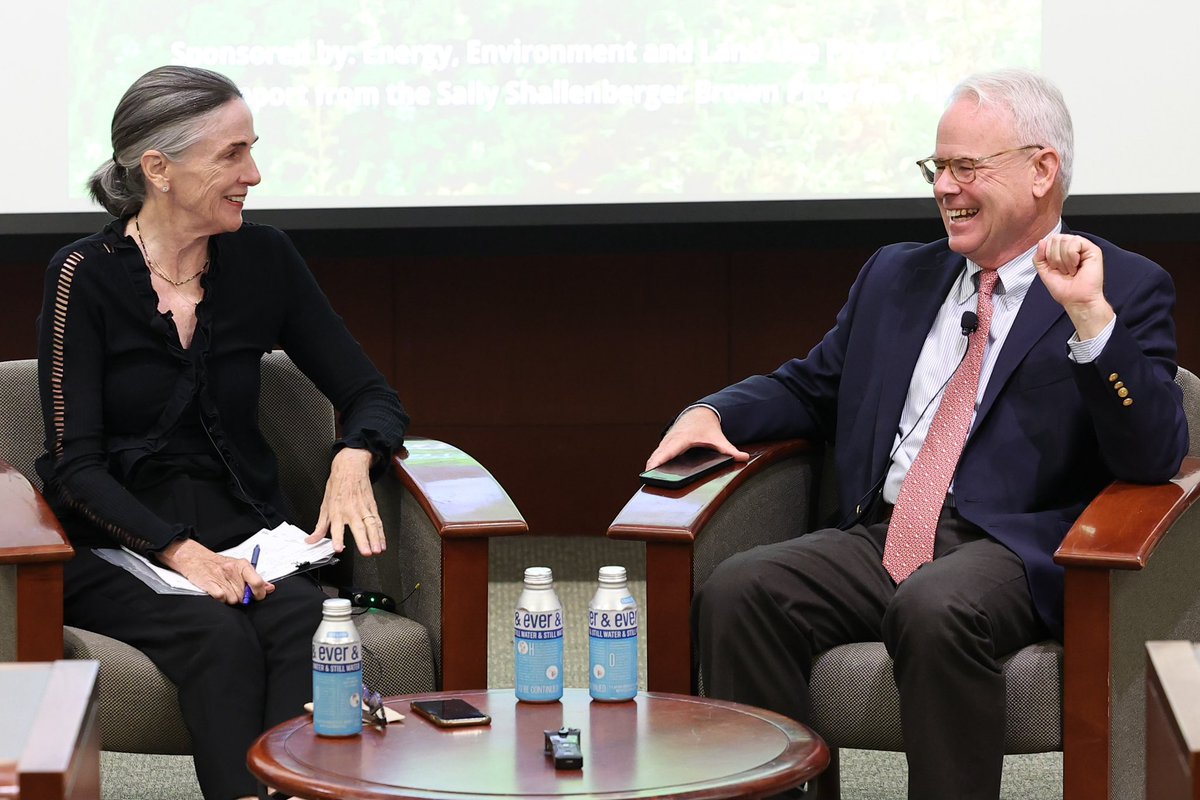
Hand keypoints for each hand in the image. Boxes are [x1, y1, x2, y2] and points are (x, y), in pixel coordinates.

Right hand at [158, 538, 272, 604]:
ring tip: (225, 590)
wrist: (196, 559)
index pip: (257, 582)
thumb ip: (255, 578)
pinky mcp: (208, 583)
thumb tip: (270, 588)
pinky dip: (220, 599)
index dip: (260, 593)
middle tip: (235, 591)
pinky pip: (221, 598)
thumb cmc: (220, 565)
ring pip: (232, 599)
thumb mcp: (240, 567)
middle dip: (241, 597)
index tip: (258, 596)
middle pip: (244, 595)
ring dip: (230, 599)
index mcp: (243, 565)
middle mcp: (232, 570)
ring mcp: (220, 576)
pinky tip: (218, 592)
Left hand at [309, 447, 383, 556]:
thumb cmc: (338, 486)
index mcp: (337, 510)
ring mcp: (363, 509)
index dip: (337, 538)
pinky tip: (383, 543)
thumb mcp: (324, 505)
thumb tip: (311, 540)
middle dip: (363, 541)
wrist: (351, 468)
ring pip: (372, 526)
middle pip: (358, 528)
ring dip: (376, 539)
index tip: (339, 548)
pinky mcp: (372, 507)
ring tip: (378, 550)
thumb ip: (320, 526)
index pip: (336, 527)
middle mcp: (351, 511)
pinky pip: (378, 522)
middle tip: (367, 552)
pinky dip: (382, 533)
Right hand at [645, 406, 749, 470]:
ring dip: (651, 464)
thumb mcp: (718, 438)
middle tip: (647, 478)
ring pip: (656, 453)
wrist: (699, 413)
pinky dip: (653, 461)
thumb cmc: (707, 427)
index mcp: (684, 438)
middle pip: (659, 453)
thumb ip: (730, 450)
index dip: (660, 458)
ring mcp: (668, 440)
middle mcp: (673, 438)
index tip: (652, 467)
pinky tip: (651, 472)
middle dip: (652, 465)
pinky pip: (657, 453)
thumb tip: (743, 457)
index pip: (669, 449)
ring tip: (647, 478)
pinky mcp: (666, 443)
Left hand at [1034, 233, 1114, 339]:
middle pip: (1056, 238)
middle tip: (1063, 270)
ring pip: (1064, 240)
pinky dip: (1071, 256)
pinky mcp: (1093, 249)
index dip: (1047, 255)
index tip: (1054, 269)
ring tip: (1071, 270)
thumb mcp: (1044, 271)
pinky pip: (1075, 242)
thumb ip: (1039, 257)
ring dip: (1063, 260)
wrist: (1076, 299)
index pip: (1050, 240)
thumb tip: (1042, 241)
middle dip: (1055, 258)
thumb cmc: (1064, 289)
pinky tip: (1077, 266)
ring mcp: (1083, 247)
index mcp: (1062, 251)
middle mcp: (1072, 247)